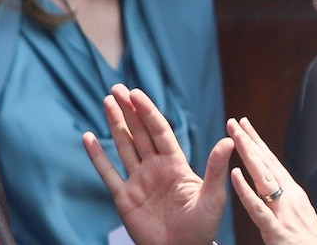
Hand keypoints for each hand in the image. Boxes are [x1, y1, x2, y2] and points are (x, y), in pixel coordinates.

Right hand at [83, 84, 232, 244]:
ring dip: (115, 124)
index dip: (148, 112)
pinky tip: (88, 137)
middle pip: (139, 133)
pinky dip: (97, 156)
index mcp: (175, 165)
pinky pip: (108, 173)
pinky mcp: (124, 198)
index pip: (159, 131)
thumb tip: (228, 140)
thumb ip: (215, 168)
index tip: (136, 93)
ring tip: (107, 102)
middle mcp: (155, 168)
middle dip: (129, 110)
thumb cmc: (201, 228)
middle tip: (116, 88)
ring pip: (124, 147)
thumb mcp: (213, 197)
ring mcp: (138, 182)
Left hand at [228, 117, 316, 244]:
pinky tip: (235, 174)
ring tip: (234, 137)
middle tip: (233, 121)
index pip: (272, 162)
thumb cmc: (308, 243)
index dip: (257, 142)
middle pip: (266, 164)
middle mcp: (290, 197)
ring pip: (263, 178)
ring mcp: (283, 212)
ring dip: (248, 155)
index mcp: (294, 194)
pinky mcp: (276, 230)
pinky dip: (246, 190)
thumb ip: (285, 199)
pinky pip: (257, 208)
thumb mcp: (297, 215)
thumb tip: (273, 184)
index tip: (245, 125)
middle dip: (249, 141)